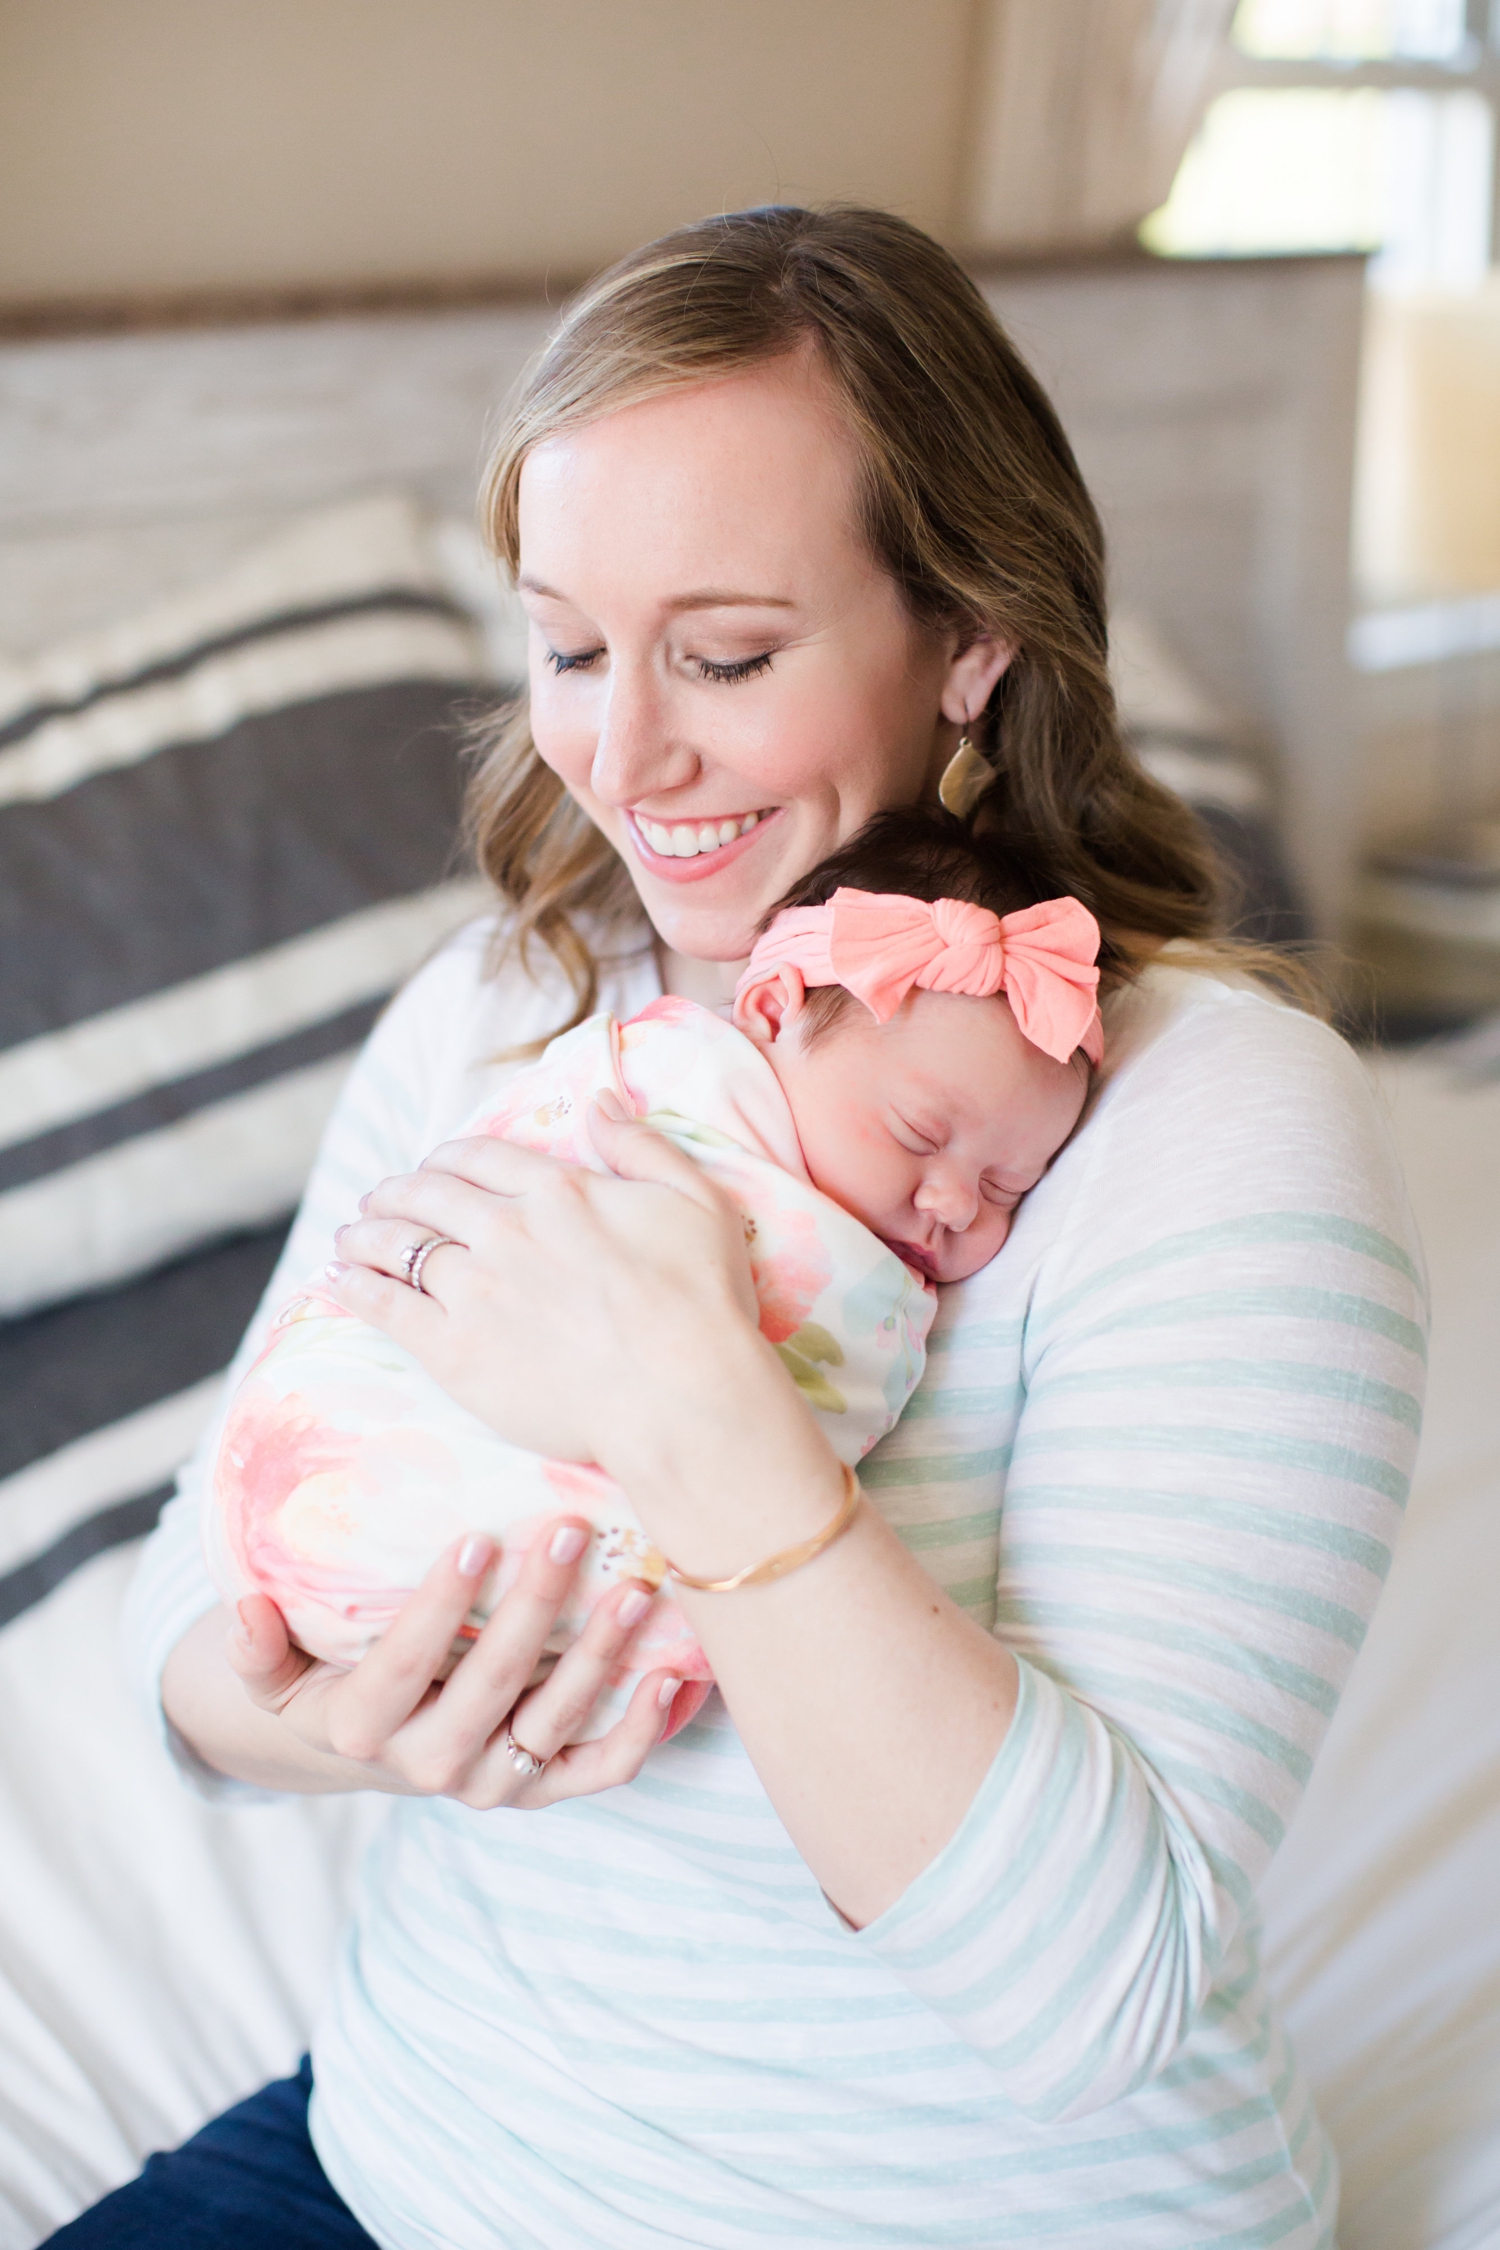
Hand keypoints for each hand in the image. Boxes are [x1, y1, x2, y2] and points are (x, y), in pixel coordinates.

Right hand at [224, 1513, 684, 1807]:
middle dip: (536, 1607)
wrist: (364, 1747)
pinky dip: (645, 1731)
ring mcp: (496, 1780)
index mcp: (363, 1727)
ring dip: (604, 1657)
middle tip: (569, 1531)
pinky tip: (677, 1675)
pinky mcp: (544, 1787)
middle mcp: (434, 1763)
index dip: (441, 1605)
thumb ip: (255, 1647)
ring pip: (557, 1722)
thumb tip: (244, 1608)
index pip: (406, 1662)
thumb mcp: (273, 1671)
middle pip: (495, 1686)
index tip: (477, 1536)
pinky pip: (601, 1769)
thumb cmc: (324, 1676)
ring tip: (638, 1588)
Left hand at [322, 1093, 760, 1469]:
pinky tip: (339, 1279)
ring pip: (398, 1246)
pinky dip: (355, 1286)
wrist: (681, 1392)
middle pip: (428, 1195)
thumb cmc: (702, 1302)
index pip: (480, 1157)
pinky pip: (386, 1306)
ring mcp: (474, 1289)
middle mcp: (506, 1229)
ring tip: (349, 1236)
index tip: (434, 1167)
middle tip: (378, 1198)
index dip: (448, 1159)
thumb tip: (600, 1102)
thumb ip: (642, 1146)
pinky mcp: (454, 1349)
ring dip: (366, 1234)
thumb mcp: (697, 1201)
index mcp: (559, 1191)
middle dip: (395, 1192)